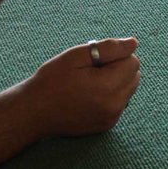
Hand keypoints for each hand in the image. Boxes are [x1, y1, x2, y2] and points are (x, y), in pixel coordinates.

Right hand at [21, 38, 140, 137]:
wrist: (33, 112)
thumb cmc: (51, 80)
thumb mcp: (76, 56)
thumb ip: (109, 48)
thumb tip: (133, 43)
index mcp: (108, 86)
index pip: (133, 62)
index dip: (115, 56)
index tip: (94, 61)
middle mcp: (114, 105)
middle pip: (134, 76)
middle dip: (118, 69)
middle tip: (91, 71)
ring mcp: (111, 117)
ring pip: (129, 90)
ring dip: (116, 82)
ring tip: (90, 83)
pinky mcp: (107, 125)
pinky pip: (119, 103)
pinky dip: (110, 96)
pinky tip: (89, 96)